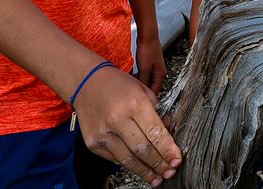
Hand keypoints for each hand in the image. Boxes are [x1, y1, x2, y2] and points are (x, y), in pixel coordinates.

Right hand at [73, 64, 181, 185]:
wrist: (86, 83)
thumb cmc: (117, 85)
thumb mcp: (143, 91)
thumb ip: (156, 114)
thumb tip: (167, 136)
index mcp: (134, 103)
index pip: (155, 133)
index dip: (168, 150)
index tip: (177, 160)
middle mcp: (117, 119)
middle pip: (143, 150)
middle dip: (159, 164)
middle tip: (169, 172)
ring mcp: (103, 133)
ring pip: (128, 160)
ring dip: (145, 172)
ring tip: (156, 178)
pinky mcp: (93, 143)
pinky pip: (115, 159)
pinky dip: (128, 164)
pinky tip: (138, 167)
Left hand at [134, 35, 166, 94]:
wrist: (148, 35)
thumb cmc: (147, 49)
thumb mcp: (144, 67)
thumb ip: (143, 81)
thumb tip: (141, 92)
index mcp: (161, 75)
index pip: (155, 92)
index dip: (147, 98)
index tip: (137, 103)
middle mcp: (160, 73)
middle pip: (152, 87)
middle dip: (142, 92)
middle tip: (132, 97)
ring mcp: (155, 69)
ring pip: (148, 82)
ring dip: (140, 85)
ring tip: (130, 90)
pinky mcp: (150, 65)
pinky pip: (145, 76)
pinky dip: (139, 79)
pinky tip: (132, 80)